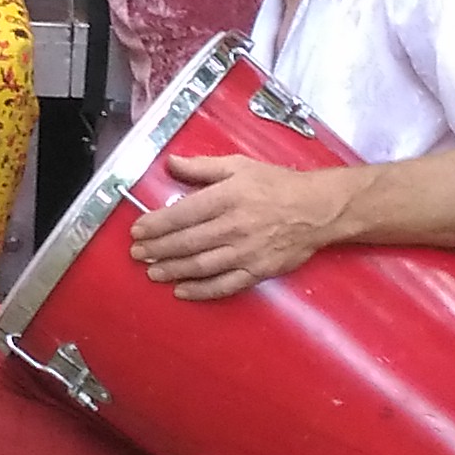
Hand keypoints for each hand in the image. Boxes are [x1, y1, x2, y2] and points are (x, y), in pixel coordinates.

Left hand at [129, 152, 345, 298]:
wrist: (317, 209)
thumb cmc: (277, 184)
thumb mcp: (240, 165)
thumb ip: (203, 167)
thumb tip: (171, 163)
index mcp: (227, 197)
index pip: (183, 213)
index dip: (157, 224)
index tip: (137, 230)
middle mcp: (234, 226)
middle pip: (187, 242)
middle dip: (158, 249)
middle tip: (137, 254)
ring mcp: (246, 252)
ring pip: (201, 265)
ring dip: (173, 270)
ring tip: (152, 272)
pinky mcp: (258, 271)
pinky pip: (224, 285)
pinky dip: (201, 291)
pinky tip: (182, 291)